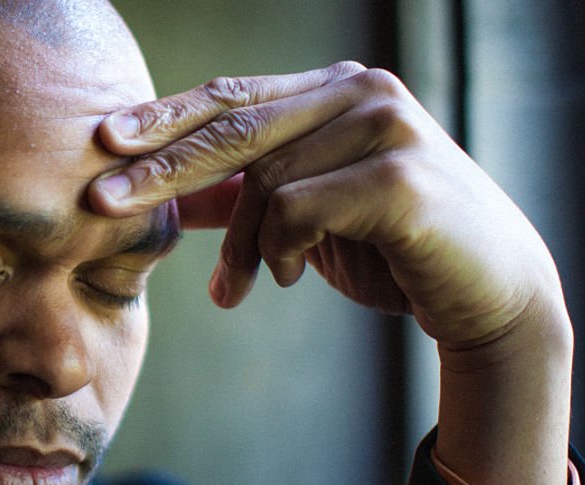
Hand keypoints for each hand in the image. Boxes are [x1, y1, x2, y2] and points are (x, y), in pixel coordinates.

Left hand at [88, 63, 572, 484]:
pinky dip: (278, 252)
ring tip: (238, 289)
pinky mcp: (398, 173)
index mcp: (332, 93)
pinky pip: (297, 210)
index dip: (165, 118)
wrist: (481, 291)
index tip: (104, 141)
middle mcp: (358, 93)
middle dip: (160, 168)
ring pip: (263, 179)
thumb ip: (246, 198)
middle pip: (233, 126)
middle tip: (102, 200)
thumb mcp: (306, 218)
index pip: (232, 96)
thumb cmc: (389, 249)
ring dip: (240, 246)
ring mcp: (383, 125)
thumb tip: (170, 203)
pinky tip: (289, 277)